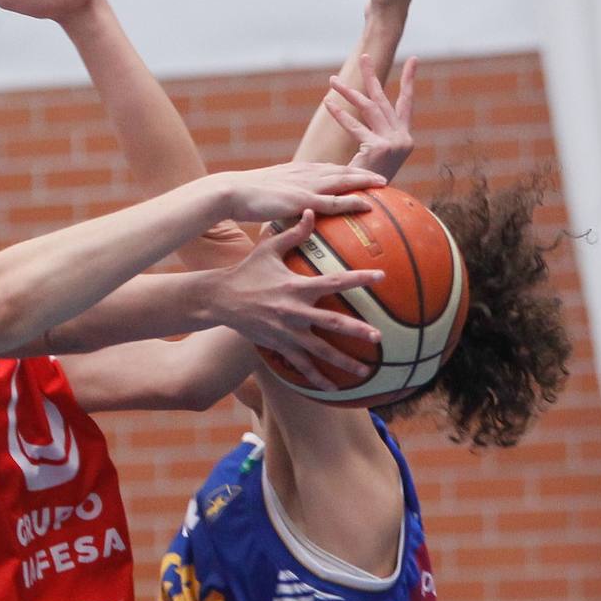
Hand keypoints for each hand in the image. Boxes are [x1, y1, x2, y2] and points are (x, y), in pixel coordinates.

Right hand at [215, 211, 381, 387]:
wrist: (220, 298)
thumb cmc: (247, 271)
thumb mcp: (268, 249)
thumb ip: (293, 233)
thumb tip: (311, 211)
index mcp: (297, 286)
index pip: (335, 282)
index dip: (359, 279)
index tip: (381, 277)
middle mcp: (295, 311)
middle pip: (333, 324)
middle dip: (358, 332)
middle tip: (379, 338)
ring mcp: (287, 332)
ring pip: (320, 351)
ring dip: (344, 363)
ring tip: (365, 371)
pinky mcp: (278, 346)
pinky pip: (301, 365)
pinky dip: (317, 378)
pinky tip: (332, 389)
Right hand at [219, 163, 385, 222]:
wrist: (231, 192)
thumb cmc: (243, 198)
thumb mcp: (267, 196)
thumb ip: (280, 202)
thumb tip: (282, 214)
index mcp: (297, 172)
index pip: (328, 169)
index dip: (346, 171)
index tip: (361, 174)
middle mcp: (305, 173)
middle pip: (342, 169)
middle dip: (363, 171)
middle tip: (382, 177)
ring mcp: (306, 185)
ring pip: (344, 179)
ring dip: (365, 180)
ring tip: (384, 183)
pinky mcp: (303, 199)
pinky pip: (334, 200)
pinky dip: (353, 200)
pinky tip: (368, 204)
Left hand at [326, 54, 416, 180]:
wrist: (370, 206)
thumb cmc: (368, 183)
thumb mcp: (376, 157)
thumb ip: (375, 137)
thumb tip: (367, 114)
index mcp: (404, 138)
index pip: (407, 103)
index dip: (410, 80)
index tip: (415, 59)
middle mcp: (402, 137)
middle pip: (384, 100)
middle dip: (373, 76)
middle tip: (364, 56)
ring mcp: (393, 142)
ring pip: (368, 109)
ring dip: (349, 92)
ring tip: (332, 79)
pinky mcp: (379, 147)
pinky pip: (355, 126)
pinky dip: (340, 114)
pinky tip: (328, 103)